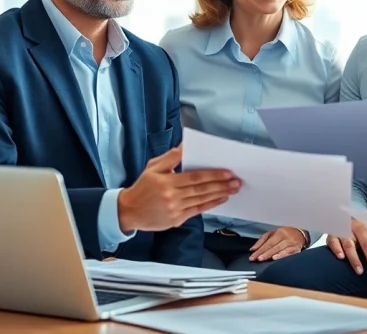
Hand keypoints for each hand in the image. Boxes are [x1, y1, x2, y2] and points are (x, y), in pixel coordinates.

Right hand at [117, 145, 240, 231]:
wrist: (129, 211)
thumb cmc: (142, 186)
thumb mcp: (153, 166)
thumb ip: (171, 157)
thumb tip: (186, 146)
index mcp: (166, 182)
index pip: (195, 177)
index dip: (213, 175)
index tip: (227, 172)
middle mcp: (172, 197)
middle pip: (201, 189)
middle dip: (221, 185)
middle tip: (237, 181)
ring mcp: (175, 210)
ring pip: (202, 200)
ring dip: (220, 194)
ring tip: (233, 189)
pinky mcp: (176, 220)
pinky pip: (197, 211)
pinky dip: (211, 205)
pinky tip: (221, 199)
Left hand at [248, 227, 306, 261]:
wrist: (301, 235)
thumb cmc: (284, 235)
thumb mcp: (273, 234)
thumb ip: (262, 241)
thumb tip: (252, 249)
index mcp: (278, 232)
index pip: (267, 242)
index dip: (260, 249)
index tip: (252, 256)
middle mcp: (285, 237)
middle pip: (273, 245)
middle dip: (264, 253)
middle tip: (256, 259)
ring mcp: (291, 243)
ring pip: (280, 249)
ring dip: (271, 254)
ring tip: (263, 259)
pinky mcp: (297, 249)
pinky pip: (289, 252)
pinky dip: (282, 255)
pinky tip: (276, 259)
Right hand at [326, 218, 366, 274]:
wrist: (344, 216)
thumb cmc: (360, 227)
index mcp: (362, 227)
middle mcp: (350, 229)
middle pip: (355, 244)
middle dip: (358, 259)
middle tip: (362, 272)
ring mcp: (340, 231)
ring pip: (345, 244)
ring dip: (351, 256)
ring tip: (355, 268)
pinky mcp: (331, 235)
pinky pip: (332, 242)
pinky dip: (336, 249)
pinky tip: (340, 257)